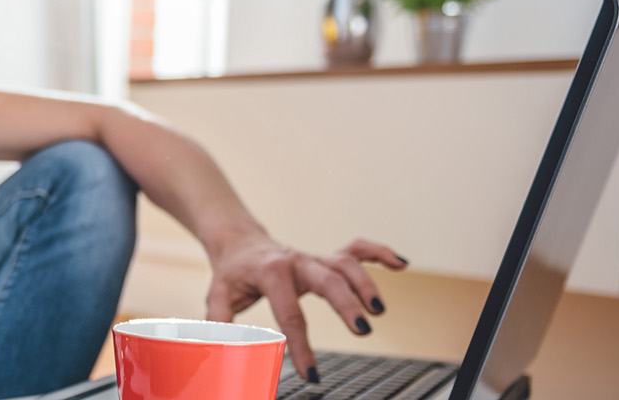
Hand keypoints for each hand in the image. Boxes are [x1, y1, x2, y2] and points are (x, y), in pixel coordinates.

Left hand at [205, 235, 406, 383]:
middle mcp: (298, 261)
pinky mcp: (326, 257)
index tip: (311, 375)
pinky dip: (379, 253)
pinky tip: (401, 264)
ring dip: (366, 283)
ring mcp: (315, 258)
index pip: (290, 313)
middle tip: (363, 330)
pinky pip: (357, 249)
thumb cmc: (232, 273)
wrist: (239, 242)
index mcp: (271, 272)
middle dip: (346, 304)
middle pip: (328, 280)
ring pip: (346, 264)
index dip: (301, 346)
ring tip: (379, 311)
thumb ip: (220, 322)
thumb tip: (218, 351)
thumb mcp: (219, 295)